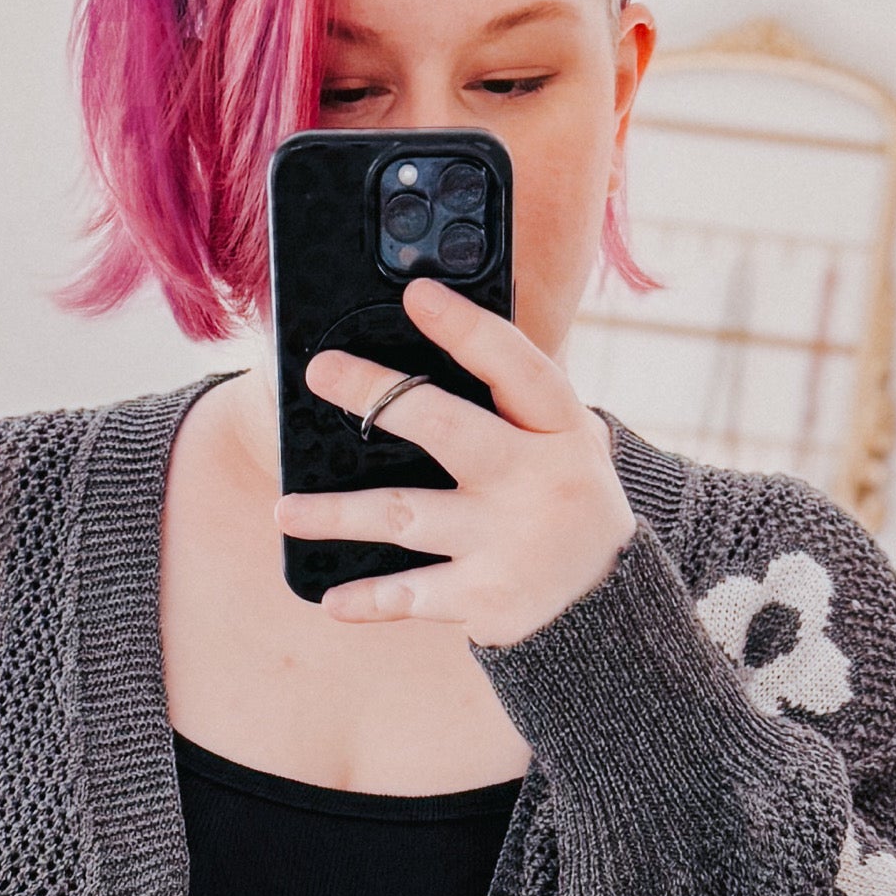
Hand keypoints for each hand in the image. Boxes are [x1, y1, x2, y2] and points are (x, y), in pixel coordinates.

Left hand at [277, 277, 634, 641]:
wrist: (609, 600)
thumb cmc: (562, 497)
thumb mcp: (564, 440)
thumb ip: (514, 400)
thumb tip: (429, 341)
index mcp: (560, 427)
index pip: (513, 364)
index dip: (465, 327)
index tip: (417, 295)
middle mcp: (536, 478)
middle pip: (445, 427)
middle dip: (377, 396)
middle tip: (321, 372)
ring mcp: (508, 540)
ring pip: (407, 515)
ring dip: (339, 514)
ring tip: (286, 510)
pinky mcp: (487, 597)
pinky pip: (413, 595)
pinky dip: (370, 601)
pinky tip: (329, 600)